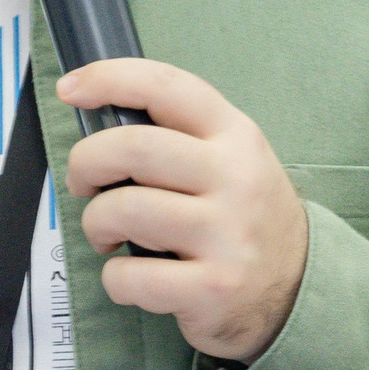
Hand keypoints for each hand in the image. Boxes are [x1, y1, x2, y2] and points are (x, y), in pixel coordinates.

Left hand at [58, 59, 309, 366]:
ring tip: (107, 234)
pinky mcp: (213, 287)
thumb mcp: (231, 161)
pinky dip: (114, 279)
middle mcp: (235, 178)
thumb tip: (99, 126)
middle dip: (86, 163)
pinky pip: (132, 276)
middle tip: (83, 184)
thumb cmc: (243, 219)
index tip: (70, 88)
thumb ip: (179, 138)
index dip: (109, 79)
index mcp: (234, 136)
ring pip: (124, 209)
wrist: (298, 290)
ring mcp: (226, 234)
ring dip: (95, 223)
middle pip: (132, 147)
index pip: (166, 87)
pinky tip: (131, 278)